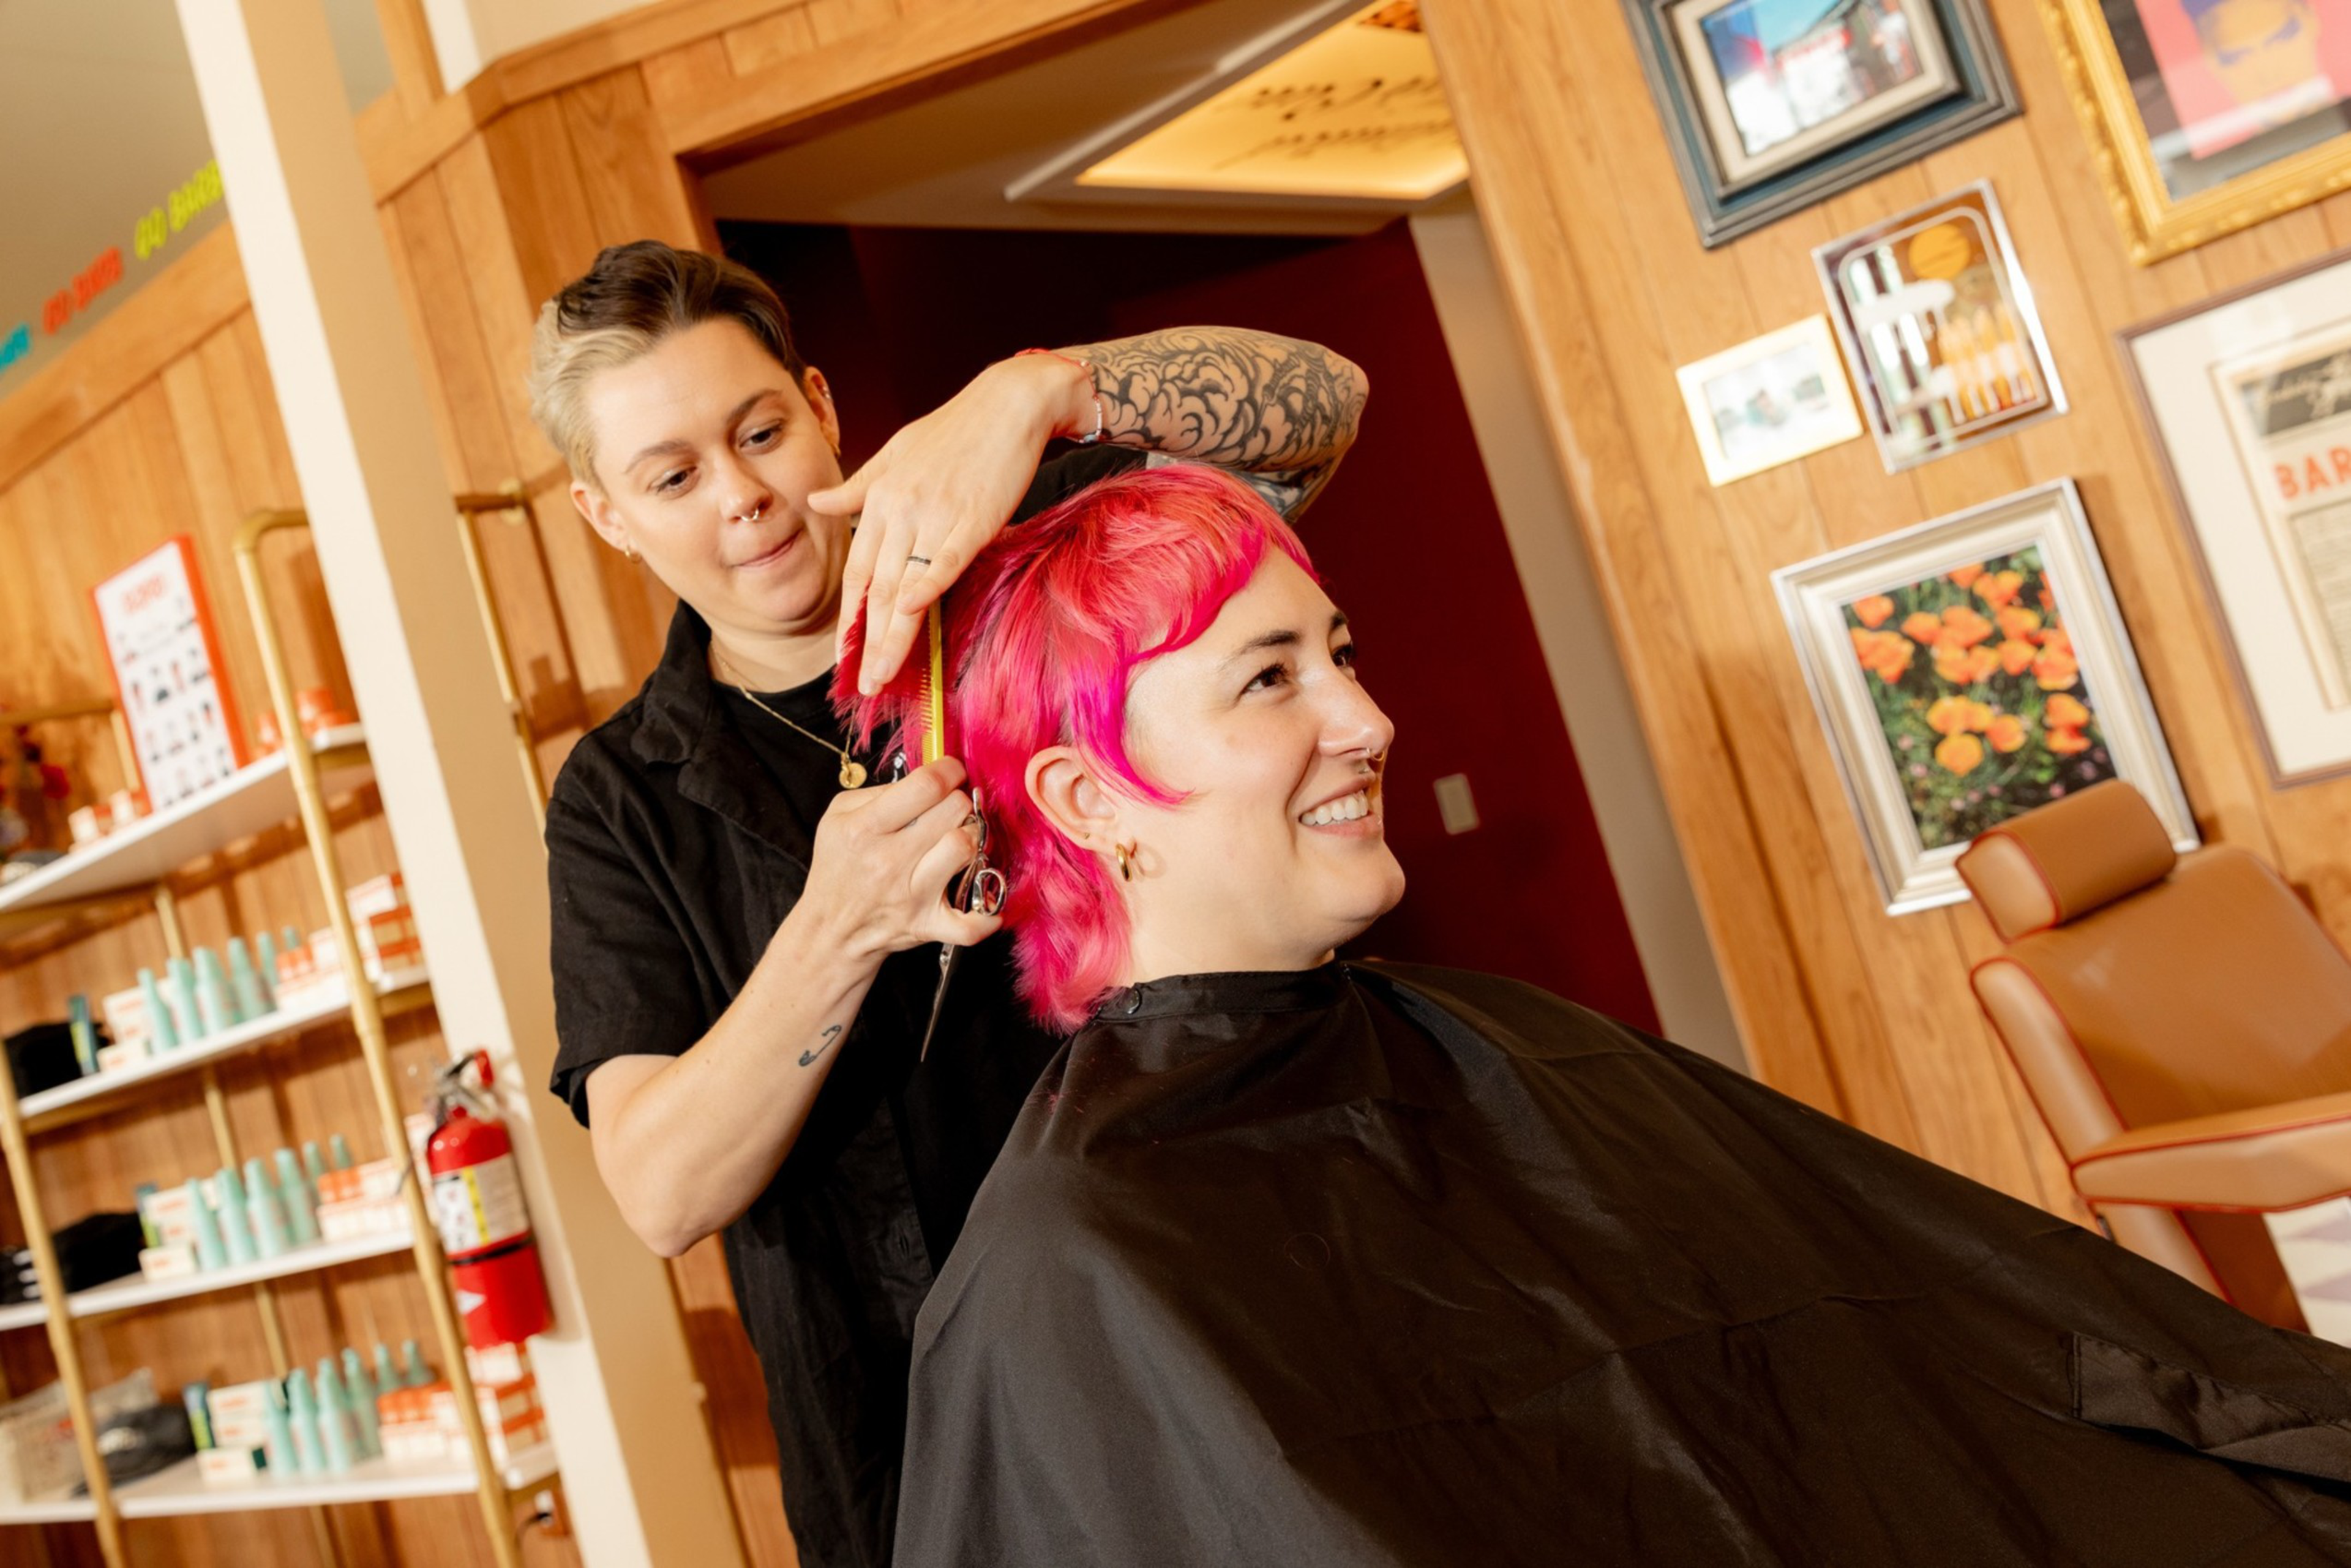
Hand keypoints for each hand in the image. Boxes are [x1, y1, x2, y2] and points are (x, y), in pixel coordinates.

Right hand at [793, 760, 1000, 963]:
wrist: (830, 929)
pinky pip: (970, 925)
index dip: (949, 770)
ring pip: (966, 847)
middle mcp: (889, 861)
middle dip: (958, 801)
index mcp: (864, 829)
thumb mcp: (838, 818)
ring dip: (971, 837)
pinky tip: (986, 899)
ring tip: (958, 839)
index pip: (926, 786)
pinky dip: (986, 916)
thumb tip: (925, 780)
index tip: (952, 772)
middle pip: (953, 810)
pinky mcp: (928, 925)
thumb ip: (878, 792)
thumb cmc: (838, 868)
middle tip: (950, 808)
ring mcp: (912, 895)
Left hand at [812, 354, 1094, 693]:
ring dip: (894, 636)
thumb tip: (818, 501)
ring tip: (885, 675)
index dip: (850, 617)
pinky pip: (945, 558)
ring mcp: (936, 513)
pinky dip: (928, 584)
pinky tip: (912, 613)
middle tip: (863, 684)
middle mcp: (901, 509)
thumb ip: (858, 487)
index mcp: (881, 498)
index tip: (844, 656)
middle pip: (877, 588)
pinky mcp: (974, 516)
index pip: (857, 570)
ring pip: (906, 584)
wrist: (1009, 402)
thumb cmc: (956, 429)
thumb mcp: (894, 452)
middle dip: (868, 642)